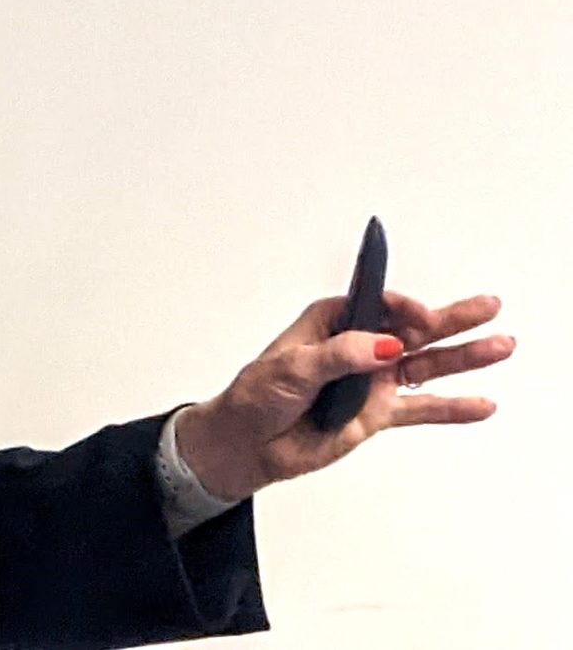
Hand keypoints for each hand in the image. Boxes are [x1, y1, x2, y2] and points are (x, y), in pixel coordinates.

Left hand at [172, 290, 514, 502]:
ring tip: (502, 346)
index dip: (403, 307)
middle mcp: (357, 346)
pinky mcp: (377, 413)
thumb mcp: (290, 369)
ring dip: (463, 357)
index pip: (375, 304)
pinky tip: (482, 404)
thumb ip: (339, 357)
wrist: (247, 445)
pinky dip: (452, 408)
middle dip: (452, 318)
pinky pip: (421, 408)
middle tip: (490, 307)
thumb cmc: (255, 398)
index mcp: (330, 323)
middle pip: (411, 328)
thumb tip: (384, 346)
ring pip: (425, 364)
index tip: (422, 317)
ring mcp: (370, 380)